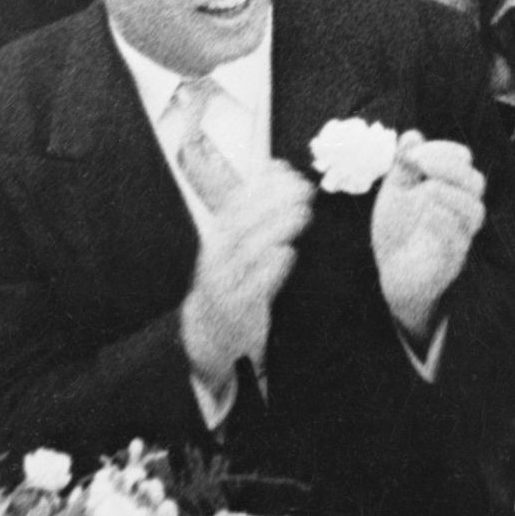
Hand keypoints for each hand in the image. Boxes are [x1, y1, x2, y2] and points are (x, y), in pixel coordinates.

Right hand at [179, 162, 314, 385]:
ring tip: (302, 213)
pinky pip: (248, 294)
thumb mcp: (238, 252)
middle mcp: (215, 265)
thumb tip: (276, 167)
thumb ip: (255, 212)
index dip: (256, 187)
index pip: (232, 209)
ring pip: (243, 257)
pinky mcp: (235, 318)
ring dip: (272, 231)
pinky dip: (266, 273)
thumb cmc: (232, 291)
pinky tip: (287, 254)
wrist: (210, 348)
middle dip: (268, 204)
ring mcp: (222, 292)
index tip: (285, 169)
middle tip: (303, 188)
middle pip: (237, 228)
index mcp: (217, 246)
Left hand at [371, 133, 487, 341]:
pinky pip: (457, 240)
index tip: (411, 155)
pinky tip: (424, 214)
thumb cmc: (398, 230)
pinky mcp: (450, 260)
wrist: (392, 273)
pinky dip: (443, 223)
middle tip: (418, 165)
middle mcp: (461, 209)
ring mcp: (460, 235)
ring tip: (426, 190)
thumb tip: (413, 134)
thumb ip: (404, 165)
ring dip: (451, 195)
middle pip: (475, 182)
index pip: (463, 160)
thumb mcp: (395, 192)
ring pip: (474, 211)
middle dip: (449, 168)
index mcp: (451, 188)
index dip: (442, 151)